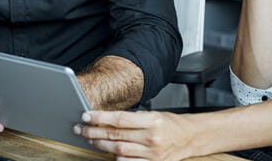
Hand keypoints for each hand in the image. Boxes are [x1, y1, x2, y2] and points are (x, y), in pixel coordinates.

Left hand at [74, 110, 192, 160]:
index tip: (86, 116)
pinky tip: (108, 153)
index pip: (120, 119)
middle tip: (81, 129)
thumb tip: (106, 119)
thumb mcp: (153, 114)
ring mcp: (152, 153)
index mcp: (152, 120)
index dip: (100, 117)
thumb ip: (132, 118)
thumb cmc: (171, 124)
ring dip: (101, 145)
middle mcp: (152, 137)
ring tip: (91, 139)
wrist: (190, 138)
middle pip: (115, 135)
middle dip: (94, 132)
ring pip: (118, 151)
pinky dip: (116, 158)